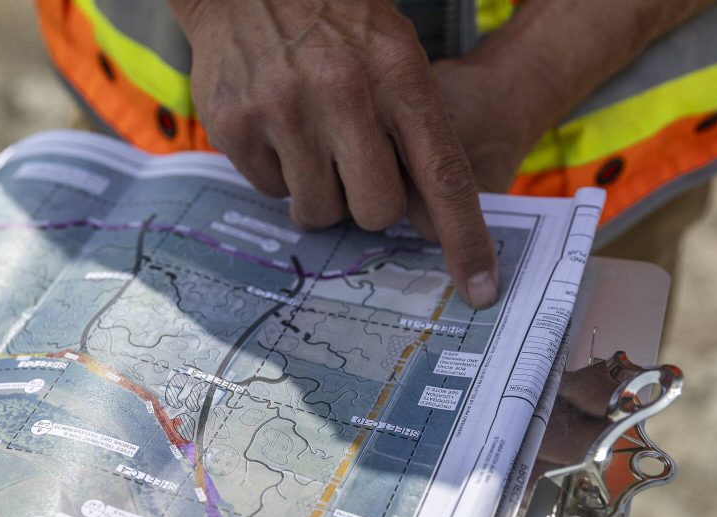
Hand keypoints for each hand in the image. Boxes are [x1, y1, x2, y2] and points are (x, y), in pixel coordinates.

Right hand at [168, 0, 498, 307]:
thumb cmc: (334, 21)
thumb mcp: (394, 54)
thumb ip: (417, 130)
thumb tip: (429, 220)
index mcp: (398, 74)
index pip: (443, 176)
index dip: (465, 239)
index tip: (480, 290)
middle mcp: (343, 93)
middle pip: (375, 211)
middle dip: (369, 204)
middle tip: (354, 169)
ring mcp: (284, 110)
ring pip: (318, 211)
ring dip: (319, 191)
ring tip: (310, 139)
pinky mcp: (236, 126)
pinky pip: (270, 191)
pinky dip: (277, 171)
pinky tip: (274, 125)